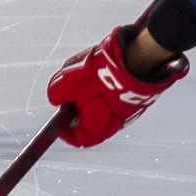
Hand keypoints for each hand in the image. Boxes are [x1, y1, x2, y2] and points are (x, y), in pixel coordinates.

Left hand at [47, 26, 187, 147]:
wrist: (140, 57)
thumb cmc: (105, 73)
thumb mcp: (71, 80)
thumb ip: (58, 91)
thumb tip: (55, 98)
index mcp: (97, 126)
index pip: (78, 138)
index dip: (65, 129)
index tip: (59, 116)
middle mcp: (115, 123)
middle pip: (90, 121)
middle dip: (78, 105)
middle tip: (73, 87)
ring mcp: (128, 111)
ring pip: (102, 107)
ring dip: (91, 92)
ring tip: (88, 71)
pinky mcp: (137, 98)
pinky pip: (116, 97)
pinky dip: (107, 86)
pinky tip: (104, 69)